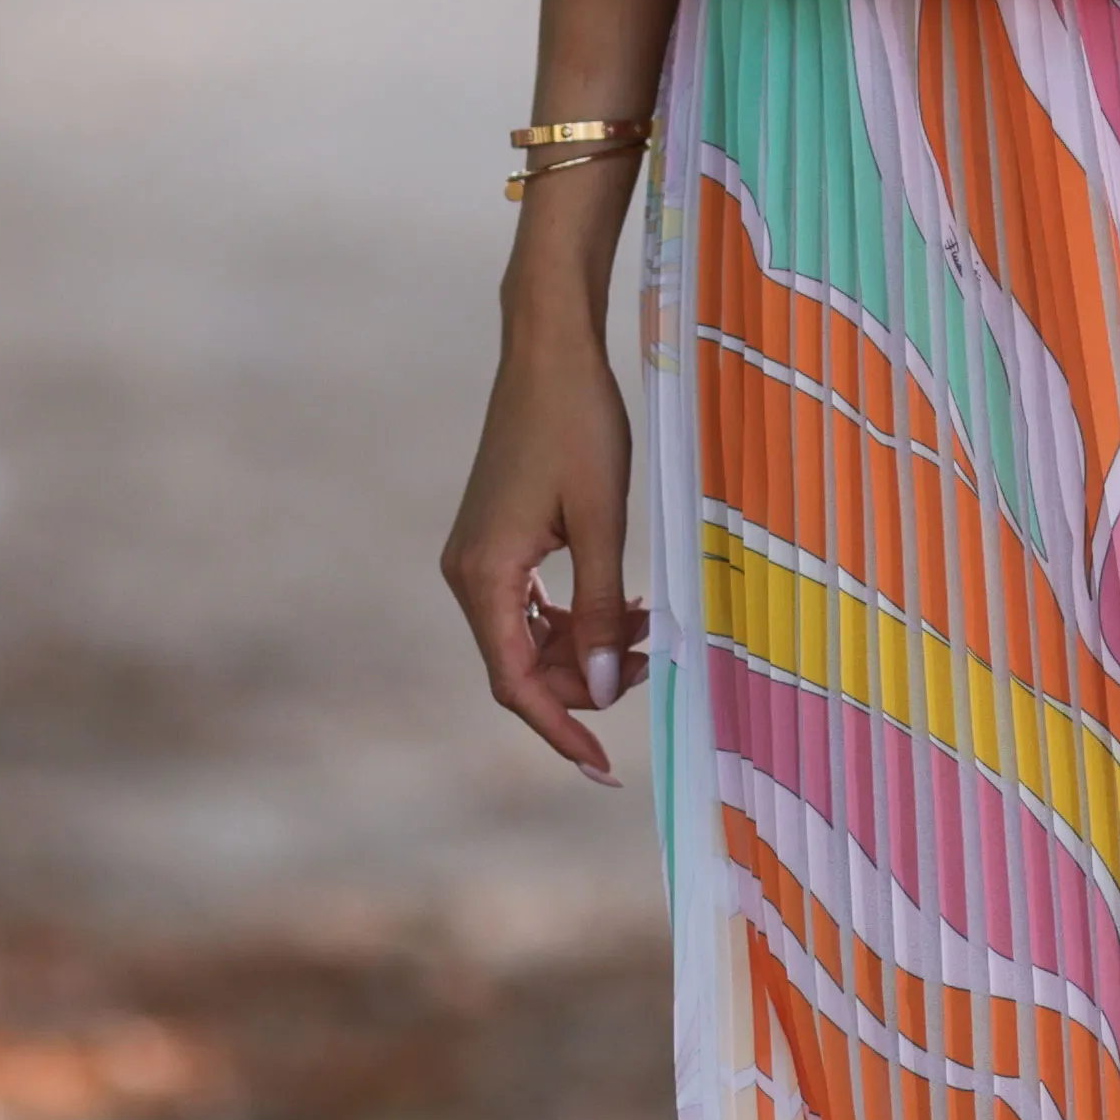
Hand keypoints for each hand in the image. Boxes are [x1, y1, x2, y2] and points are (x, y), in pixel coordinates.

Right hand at [438, 245, 647, 783]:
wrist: (550, 351)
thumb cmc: (579, 425)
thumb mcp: (602, 522)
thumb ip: (599, 609)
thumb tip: (597, 685)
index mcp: (484, 575)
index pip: (516, 683)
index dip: (561, 731)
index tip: (604, 769)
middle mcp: (468, 573)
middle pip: (523, 665)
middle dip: (585, 678)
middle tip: (651, 656)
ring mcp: (479, 556)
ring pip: (531, 636)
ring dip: (585, 645)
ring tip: (647, 626)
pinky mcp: (496, 539)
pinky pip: (532, 603)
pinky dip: (576, 614)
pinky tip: (623, 603)